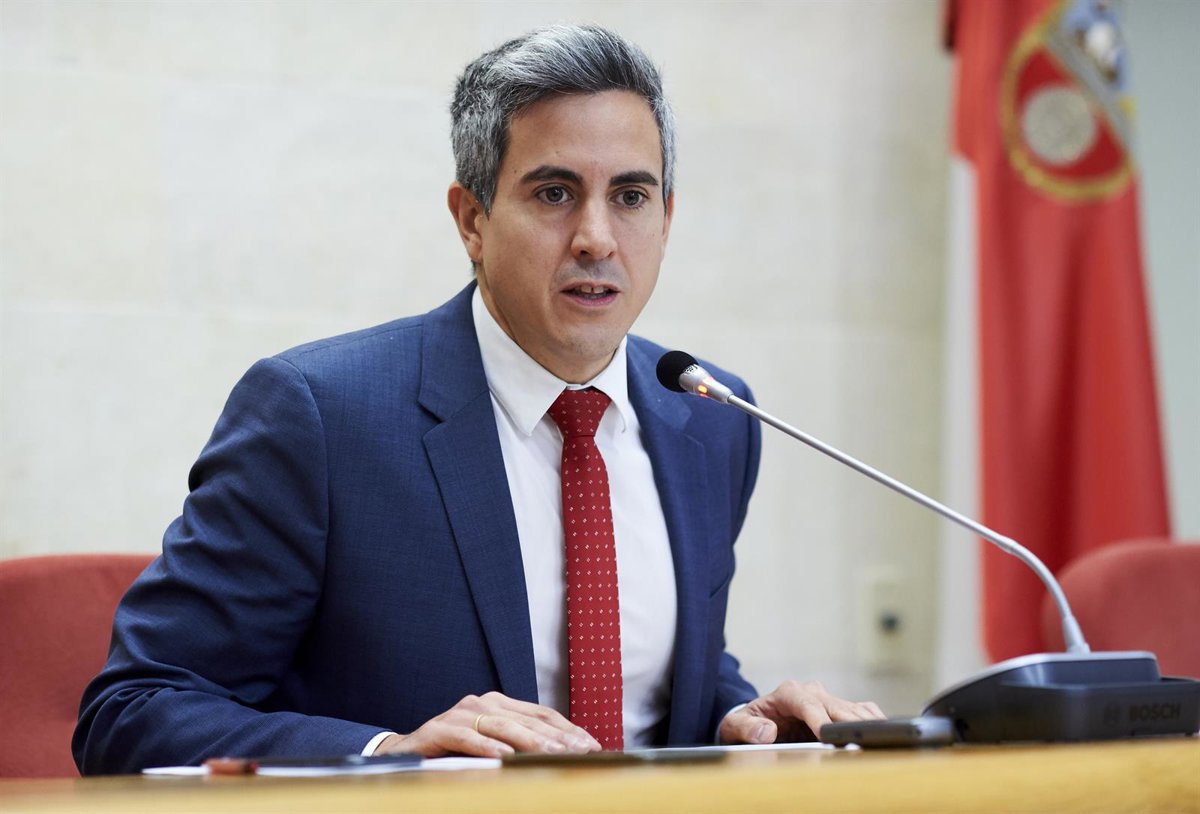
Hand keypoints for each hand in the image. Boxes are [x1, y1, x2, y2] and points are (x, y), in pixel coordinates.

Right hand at [373, 692, 601, 757]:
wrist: (406, 753)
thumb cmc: (455, 752)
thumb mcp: (493, 747)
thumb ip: (520, 746)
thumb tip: (563, 756)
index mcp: (499, 704)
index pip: (542, 714)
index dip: (568, 729)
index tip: (592, 746)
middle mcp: (483, 703)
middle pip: (527, 719)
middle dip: (557, 737)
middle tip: (580, 752)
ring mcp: (461, 713)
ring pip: (502, 725)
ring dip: (530, 741)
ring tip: (552, 753)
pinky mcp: (440, 728)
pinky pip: (468, 737)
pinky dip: (487, 747)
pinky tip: (504, 757)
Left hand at [718, 680, 884, 743]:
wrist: (757, 719)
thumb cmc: (748, 722)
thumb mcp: (735, 726)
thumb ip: (746, 728)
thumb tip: (766, 731)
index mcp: (788, 692)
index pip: (807, 703)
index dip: (818, 719)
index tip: (827, 735)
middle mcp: (811, 692)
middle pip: (836, 706)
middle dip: (848, 723)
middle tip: (860, 741)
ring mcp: (828, 699)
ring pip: (853, 709)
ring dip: (865, 723)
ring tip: (879, 739)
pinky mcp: (839, 709)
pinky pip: (862, 711)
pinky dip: (873, 721)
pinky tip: (883, 733)